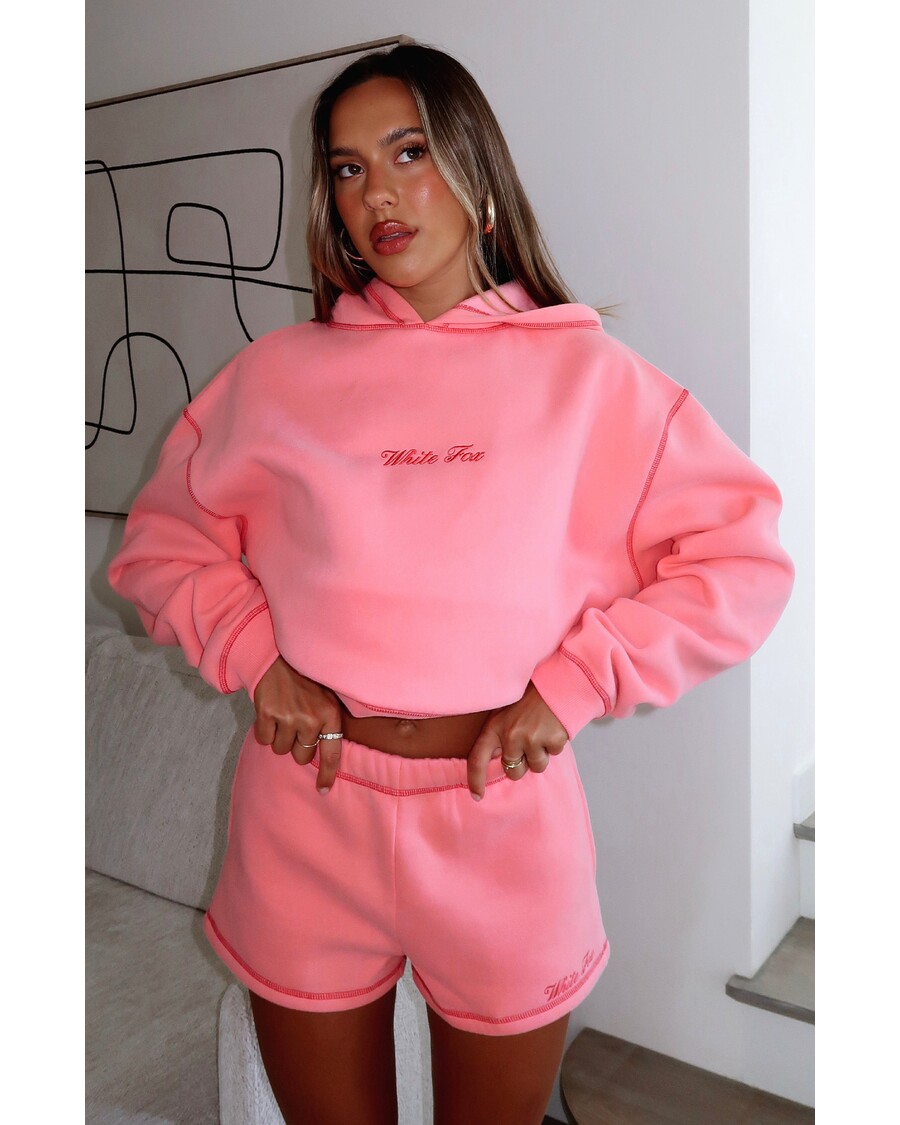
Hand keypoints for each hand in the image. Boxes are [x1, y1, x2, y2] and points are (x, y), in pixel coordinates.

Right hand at [253, 657, 343, 791]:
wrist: (276, 659)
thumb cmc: (304, 682)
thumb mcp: (327, 697)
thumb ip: (328, 723)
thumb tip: (325, 756)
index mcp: (330, 714)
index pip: (332, 753)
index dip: (326, 774)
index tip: (322, 790)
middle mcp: (311, 718)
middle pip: (301, 756)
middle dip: (296, 746)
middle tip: (294, 725)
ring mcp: (288, 716)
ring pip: (281, 749)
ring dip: (279, 738)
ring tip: (282, 716)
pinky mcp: (267, 714)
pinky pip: (263, 739)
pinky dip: (264, 731)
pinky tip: (269, 714)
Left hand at [467, 682, 568, 799]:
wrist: (557, 681)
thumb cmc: (531, 698)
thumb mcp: (505, 712)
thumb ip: (499, 735)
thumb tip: (499, 761)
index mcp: (495, 727)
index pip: (477, 759)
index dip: (475, 780)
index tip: (477, 796)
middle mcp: (511, 735)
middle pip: (513, 771)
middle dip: (522, 763)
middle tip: (529, 741)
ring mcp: (532, 738)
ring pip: (536, 767)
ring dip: (541, 754)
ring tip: (542, 731)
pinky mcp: (552, 740)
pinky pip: (553, 756)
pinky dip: (555, 745)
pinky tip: (553, 727)